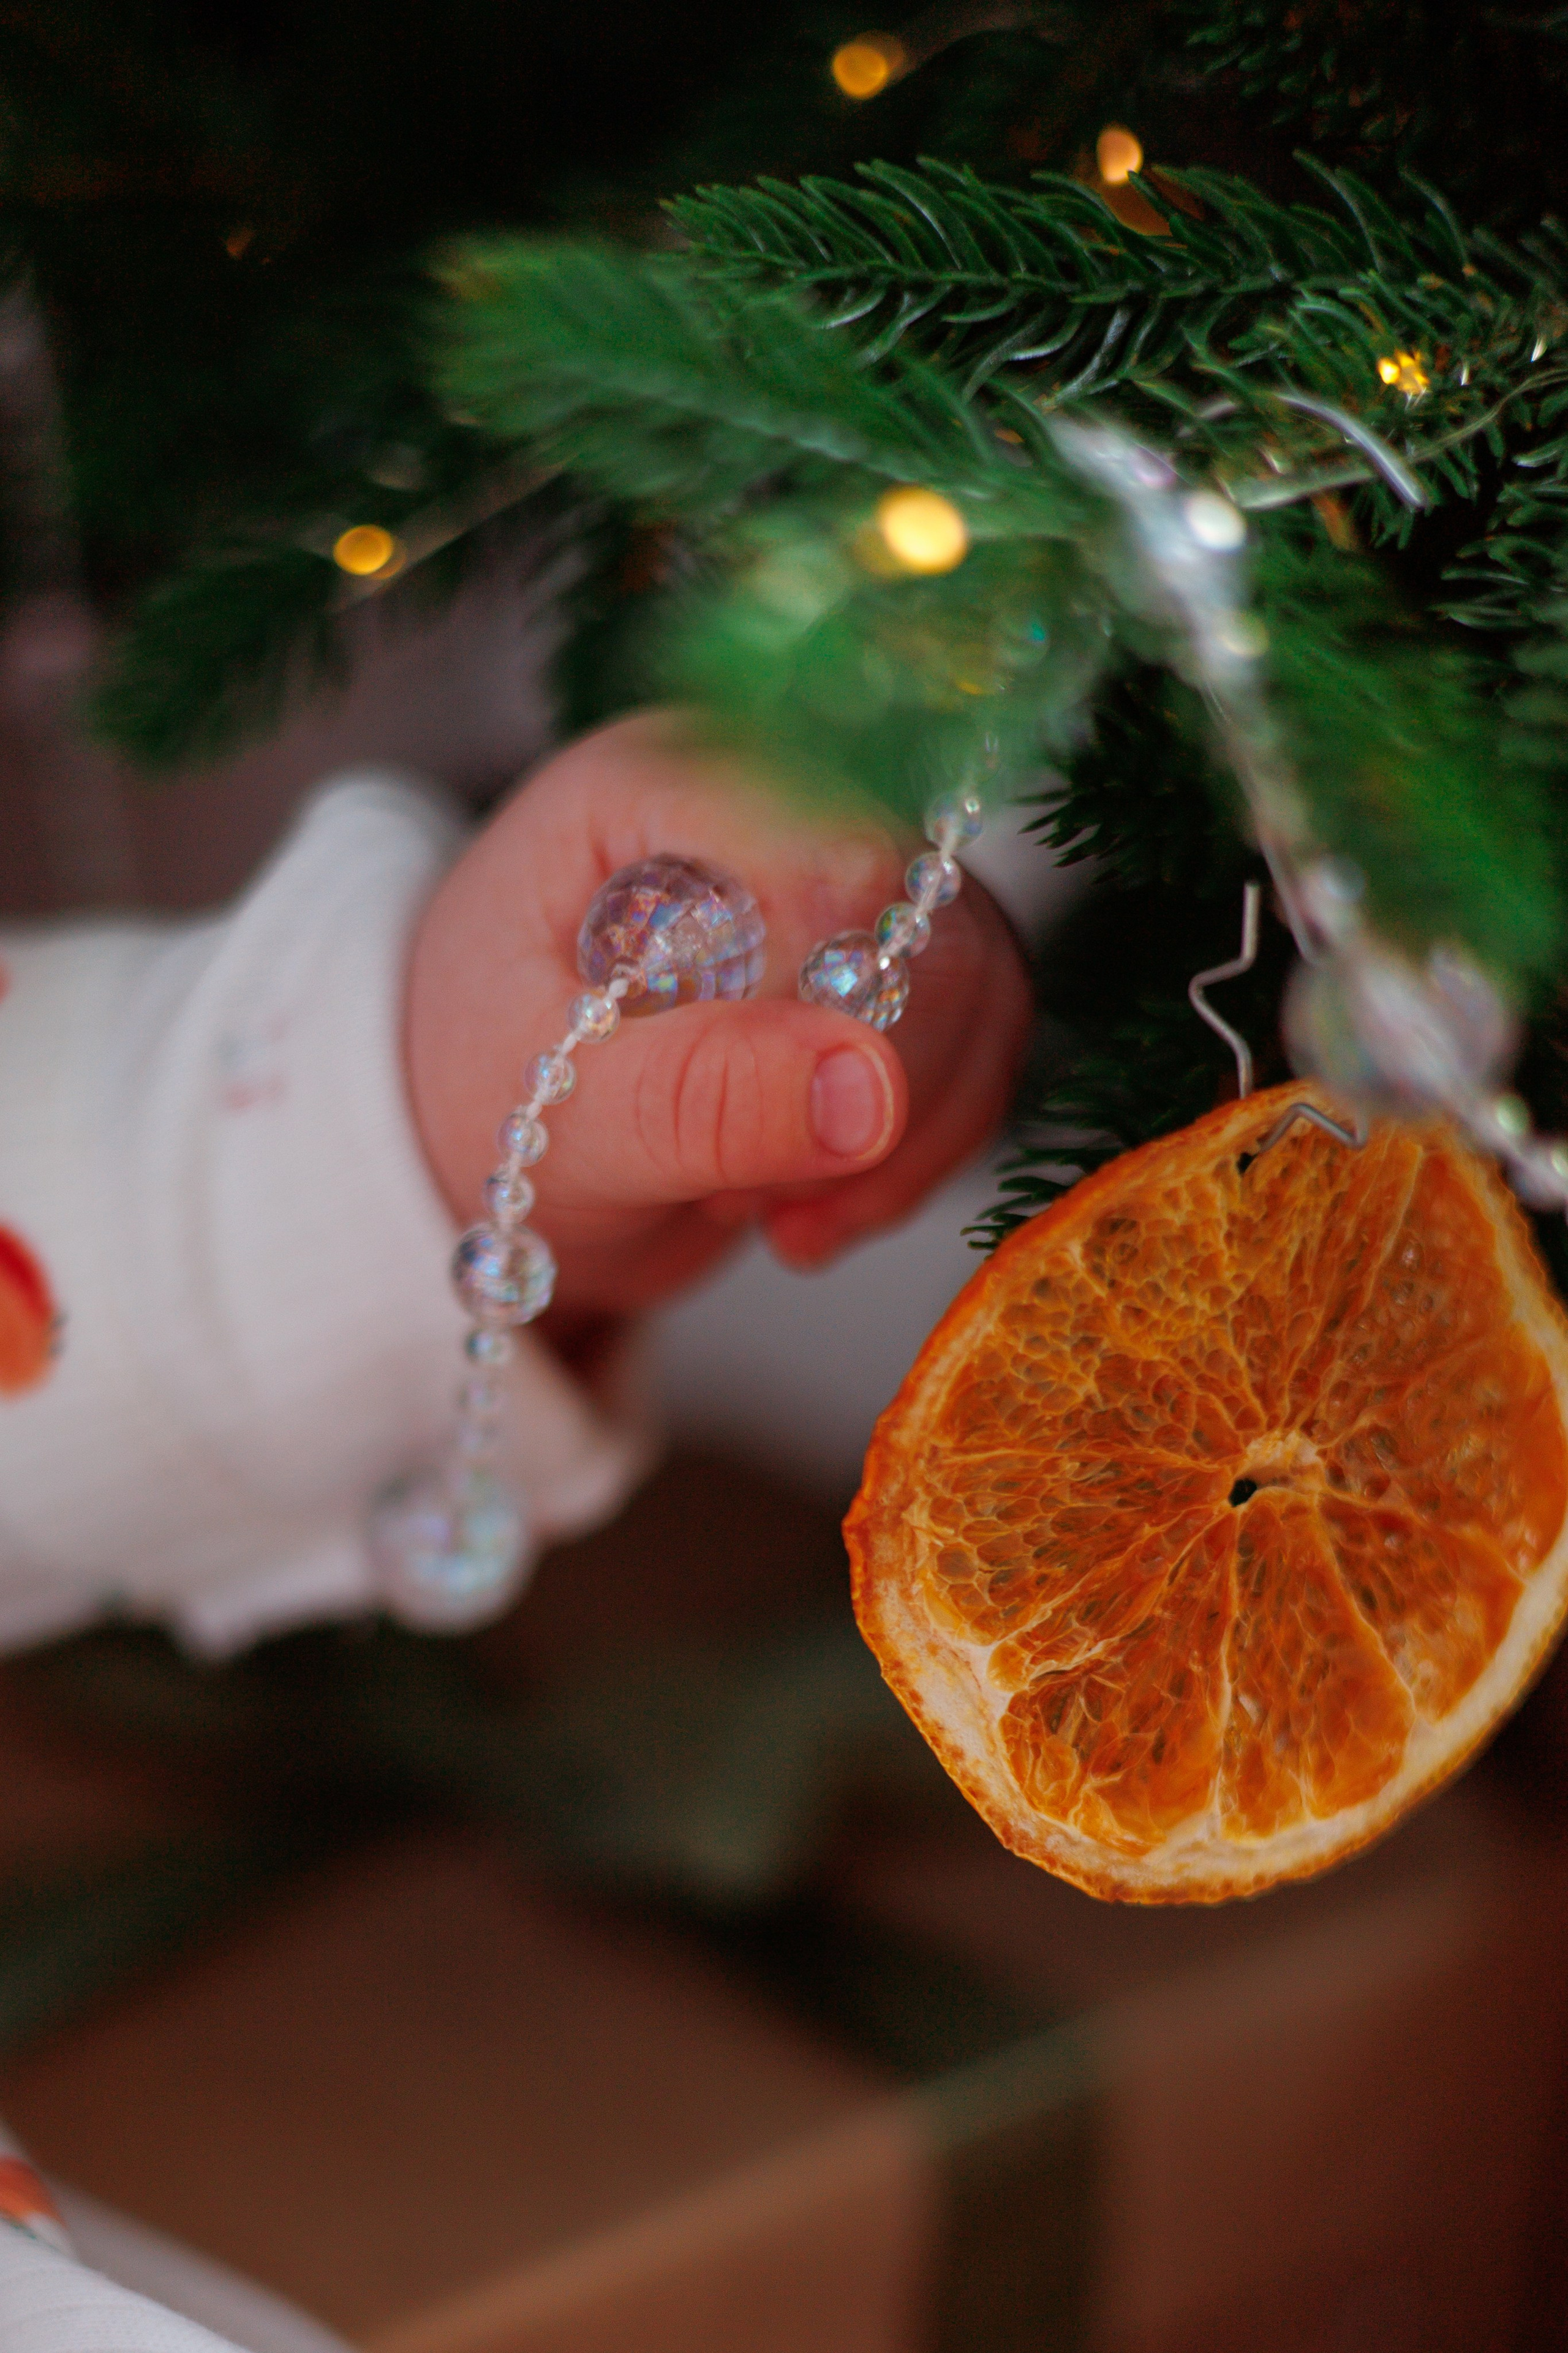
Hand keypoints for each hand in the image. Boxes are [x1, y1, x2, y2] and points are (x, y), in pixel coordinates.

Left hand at [405, 711, 1031, 1321]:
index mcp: (665, 785)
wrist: (487, 1135)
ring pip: (979, 990)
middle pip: (931, 924)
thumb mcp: (553, 1108)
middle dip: (859, 1095)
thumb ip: (694, 1096)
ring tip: (764, 1209)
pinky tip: (809, 1208)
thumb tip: (866, 1091)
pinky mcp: (899, 964)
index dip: (823, 1010)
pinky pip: (984, 1049)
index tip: (728, 1134)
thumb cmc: (482, 1092)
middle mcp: (780, 803)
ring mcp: (854, 881)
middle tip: (734, 1191)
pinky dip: (914, 1155)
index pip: (834, 858)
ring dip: (894, 1140)